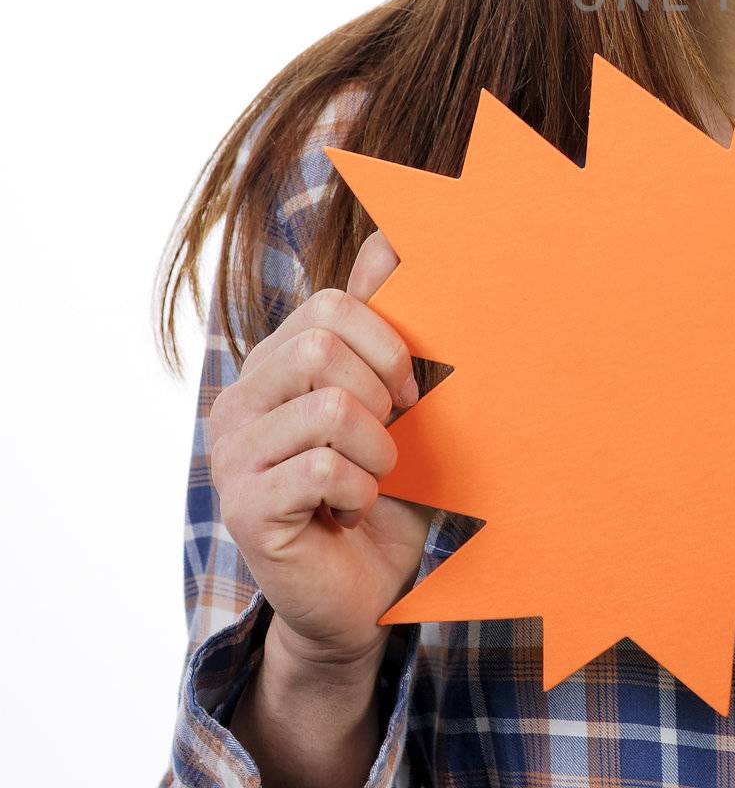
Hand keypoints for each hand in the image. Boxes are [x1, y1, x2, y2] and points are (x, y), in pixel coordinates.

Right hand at [208, 231, 435, 670]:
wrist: (363, 593)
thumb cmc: (382, 487)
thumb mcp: (391, 396)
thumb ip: (380, 318)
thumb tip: (389, 234)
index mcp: (271, 367)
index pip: (329, 305)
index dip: (388, 342)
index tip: (411, 391)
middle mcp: (237, 403)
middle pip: (322, 346)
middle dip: (382, 392)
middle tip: (390, 439)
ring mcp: (231, 456)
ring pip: (331, 408)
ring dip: (378, 450)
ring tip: (371, 479)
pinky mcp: (241, 509)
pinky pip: (322, 469)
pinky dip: (360, 490)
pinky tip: (352, 511)